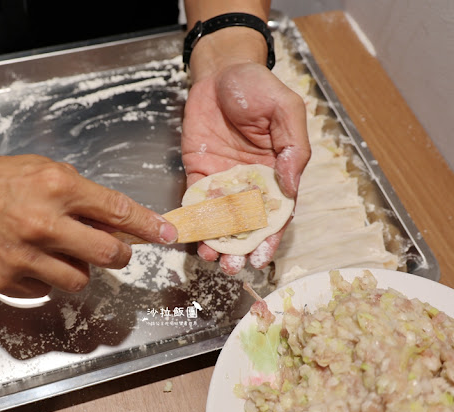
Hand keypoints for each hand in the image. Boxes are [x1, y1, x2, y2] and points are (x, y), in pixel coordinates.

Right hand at [0, 151, 177, 297]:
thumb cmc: (2, 178)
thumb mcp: (47, 171)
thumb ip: (83, 196)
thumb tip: (119, 222)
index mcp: (57, 188)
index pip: (117, 210)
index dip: (147, 225)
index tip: (167, 234)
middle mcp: (42, 222)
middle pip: (108, 254)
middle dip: (119, 254)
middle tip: (116, 251)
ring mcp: (22, 254)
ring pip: (79, 279)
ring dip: (80, 268)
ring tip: (61, 251)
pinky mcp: (3, 277)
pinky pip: (45, 289)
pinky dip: (46, 277)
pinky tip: (31, 258)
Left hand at [181, 62, 309, 273]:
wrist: (219, 72)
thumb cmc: (257, 87)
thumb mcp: (286, 110)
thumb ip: (293, 147)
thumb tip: (291, 185)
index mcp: (277, 173)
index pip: (276, 213)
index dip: (270, 238)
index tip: (260, 259)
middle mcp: (250, 183)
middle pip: (247, 224)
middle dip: (240, 248)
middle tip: (231, 267)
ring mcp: (223, 181)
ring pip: (220, 219)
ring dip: (215, 240)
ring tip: (210, 257)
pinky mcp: (198, 173)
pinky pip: (196, 202)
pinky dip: (194, 221)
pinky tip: (190, 236)